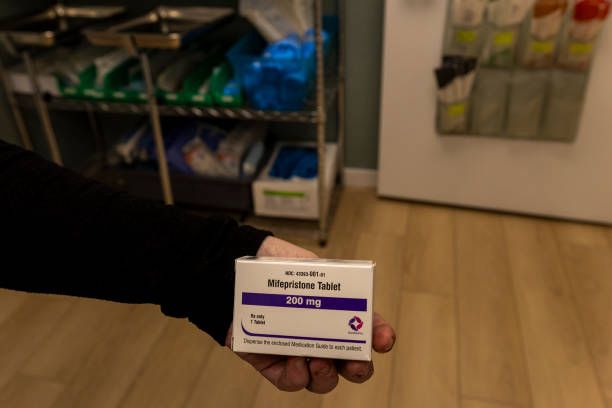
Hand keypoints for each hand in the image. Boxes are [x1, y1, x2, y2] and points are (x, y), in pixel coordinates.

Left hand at [226, 236, 395, 393]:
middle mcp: (323, 340)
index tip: (384, 339)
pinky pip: (290, 380)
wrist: (238, 273)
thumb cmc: (278, 269)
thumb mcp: (308, 266)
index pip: (367, 331)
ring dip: (327, 375)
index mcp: (337, 316)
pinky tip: (296, 362)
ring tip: (319, 361)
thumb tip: (351, 284)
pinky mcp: (272, 363)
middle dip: (360, 369)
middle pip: (352, 366)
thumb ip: (329, 276)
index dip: (381, 336)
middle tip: (356, 362)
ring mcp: (299, 354)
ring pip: (323, 380)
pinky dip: (297, 376)